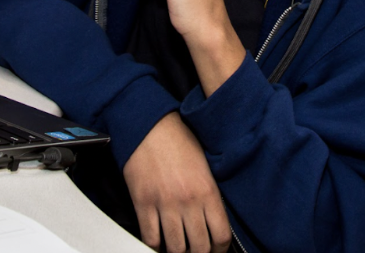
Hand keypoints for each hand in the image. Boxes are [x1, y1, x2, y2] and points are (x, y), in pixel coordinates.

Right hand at [123, 112, 230, 252]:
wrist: (148, 123)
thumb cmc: (178, 139)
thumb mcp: (205, 165)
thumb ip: (211, 194)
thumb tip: (213, 221)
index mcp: (208, 190)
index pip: (221, 236)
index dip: (219, 250)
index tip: (215, 249)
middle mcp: (188, 201)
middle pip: (199, 248)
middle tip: (195, 249)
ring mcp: (164, 204)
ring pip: (175, 248)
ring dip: (177, 251)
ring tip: (177, 246)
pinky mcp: (143, 203)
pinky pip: (150, 238)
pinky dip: (154, 245)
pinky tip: (158, 241)